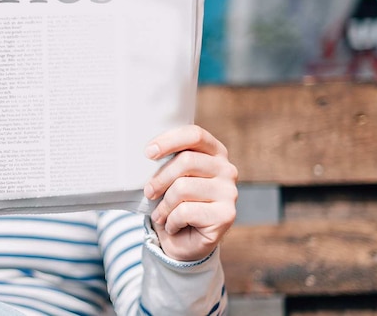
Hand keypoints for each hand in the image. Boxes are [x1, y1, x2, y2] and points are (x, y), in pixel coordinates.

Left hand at [143, 125, 236, 260]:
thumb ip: (166, 161)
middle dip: (160, 178)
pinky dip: (171, 221)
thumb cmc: (174, 204)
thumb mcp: (169, 178)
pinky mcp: (226, 215)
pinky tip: (172, 226)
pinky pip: (186, 211)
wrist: (184, 242)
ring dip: (164, 205)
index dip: (170, 141)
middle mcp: (227, 169)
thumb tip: (146, 152)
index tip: (148, 153)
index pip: (195, 135)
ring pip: (183, 187)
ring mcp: (230, 192)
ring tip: (160, 214)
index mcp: (214, 152)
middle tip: (148, 193)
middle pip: (186, 161)